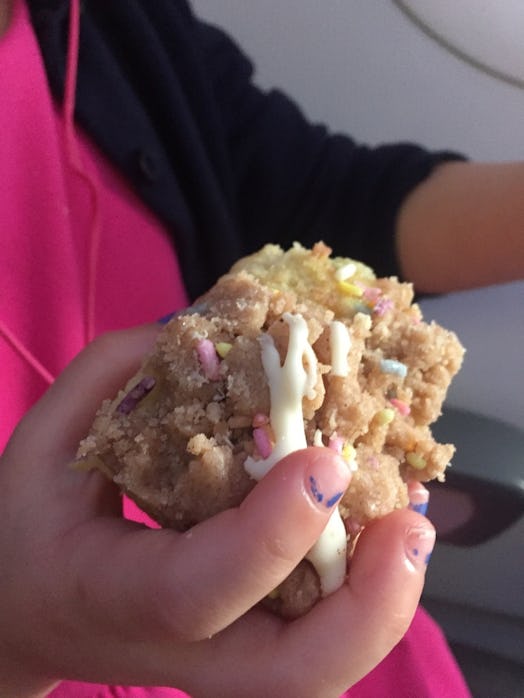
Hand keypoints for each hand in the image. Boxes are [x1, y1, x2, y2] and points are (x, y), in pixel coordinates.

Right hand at [0, 324, 434, 697]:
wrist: (25, 611)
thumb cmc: (30, 527)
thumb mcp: (43, 442)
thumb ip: (112, 377)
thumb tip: (206, 331)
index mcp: (114, 595)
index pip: (200, 590)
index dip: (271, 534)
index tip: (324, 459)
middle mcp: (179, 650)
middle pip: (294, 675)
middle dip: (369, 609)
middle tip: (409, 527)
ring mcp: (218, 658)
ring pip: (321, 671)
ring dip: (381, 603)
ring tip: (409, 527)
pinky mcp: (242, 644)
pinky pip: (318, 635)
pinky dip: (364, 591)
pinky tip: (377, 532)